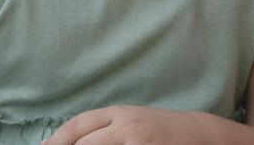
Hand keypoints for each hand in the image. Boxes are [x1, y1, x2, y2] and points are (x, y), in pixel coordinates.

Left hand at [42, 106, 212, 144]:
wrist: (197, 132)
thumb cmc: (158, 130)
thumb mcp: (131, 121)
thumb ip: (103, 129)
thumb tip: (67, 142)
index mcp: (119, 112)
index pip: (78, 125)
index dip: (55, 140)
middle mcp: (127, 125)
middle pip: (84, 143)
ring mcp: (138, 142)